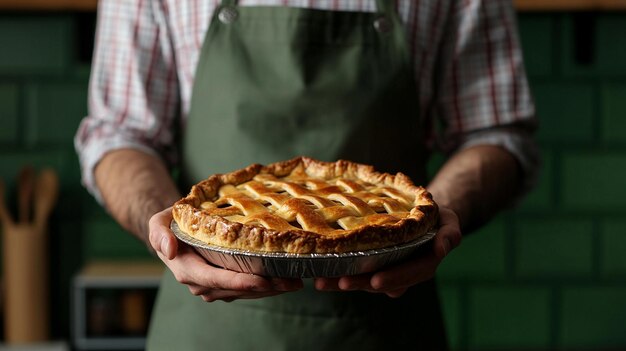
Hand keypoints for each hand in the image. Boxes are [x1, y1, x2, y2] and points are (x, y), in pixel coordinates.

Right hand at [148, 207, 302, 301]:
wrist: (174, 231)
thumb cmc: (170, 223)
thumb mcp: (158, 222)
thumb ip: (159, 234)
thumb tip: (168, 250)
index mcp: (186, 269)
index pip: (216, 279)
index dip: (240, 281)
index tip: (262, 280)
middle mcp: (201, 284)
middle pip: (236, 289)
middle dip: (264, 287)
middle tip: (290, 281)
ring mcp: (214, 287)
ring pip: (245, 293)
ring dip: (270, 290)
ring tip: (294, 282)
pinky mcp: (225, 285)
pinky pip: (247, 289)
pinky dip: (266, 286)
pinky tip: (285, 281)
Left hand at [314, 206, 460, 297]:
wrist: (423, 214)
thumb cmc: (436, 216)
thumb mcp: (449, 221)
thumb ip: (450, 234)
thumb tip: (443, 249)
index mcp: (424, 264)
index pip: (410, 274)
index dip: (394, 278)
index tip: (377, 281)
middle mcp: (403, 272)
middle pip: (382, 282)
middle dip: (362, 283)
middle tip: (342, 282)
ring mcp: (386, 270)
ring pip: (365, 281)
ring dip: (344, 283)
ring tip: (322, 281)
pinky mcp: (370, 265)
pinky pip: (355, 272)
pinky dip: (337, 275)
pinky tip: (320, 276)